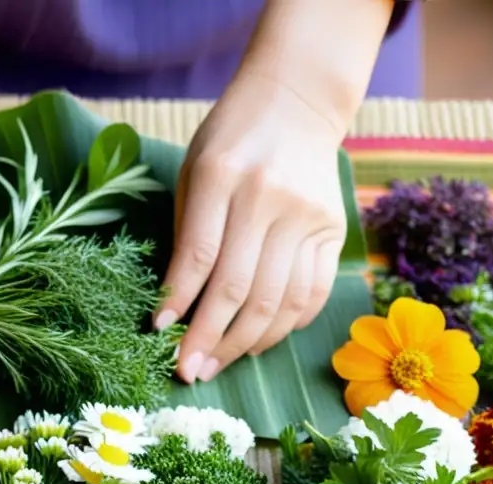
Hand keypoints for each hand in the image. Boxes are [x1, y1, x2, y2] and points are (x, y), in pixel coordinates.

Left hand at [155, 71, 347, 383]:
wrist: (296, 102)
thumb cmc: (228, 141)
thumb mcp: (193, 172)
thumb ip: (187, 233)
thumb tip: (177, 306)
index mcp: (220, 176)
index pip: (199, 255)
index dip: (178, 301)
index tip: (159, 335)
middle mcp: (267, 198)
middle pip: (238, 289)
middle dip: (208, 340)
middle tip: (188, 372)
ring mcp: (307, 216)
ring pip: (277, 301)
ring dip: (244, 344)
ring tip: (216, 365)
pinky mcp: (334, 230)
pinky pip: (311, 293)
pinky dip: (284, 326)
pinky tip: (257, 343)